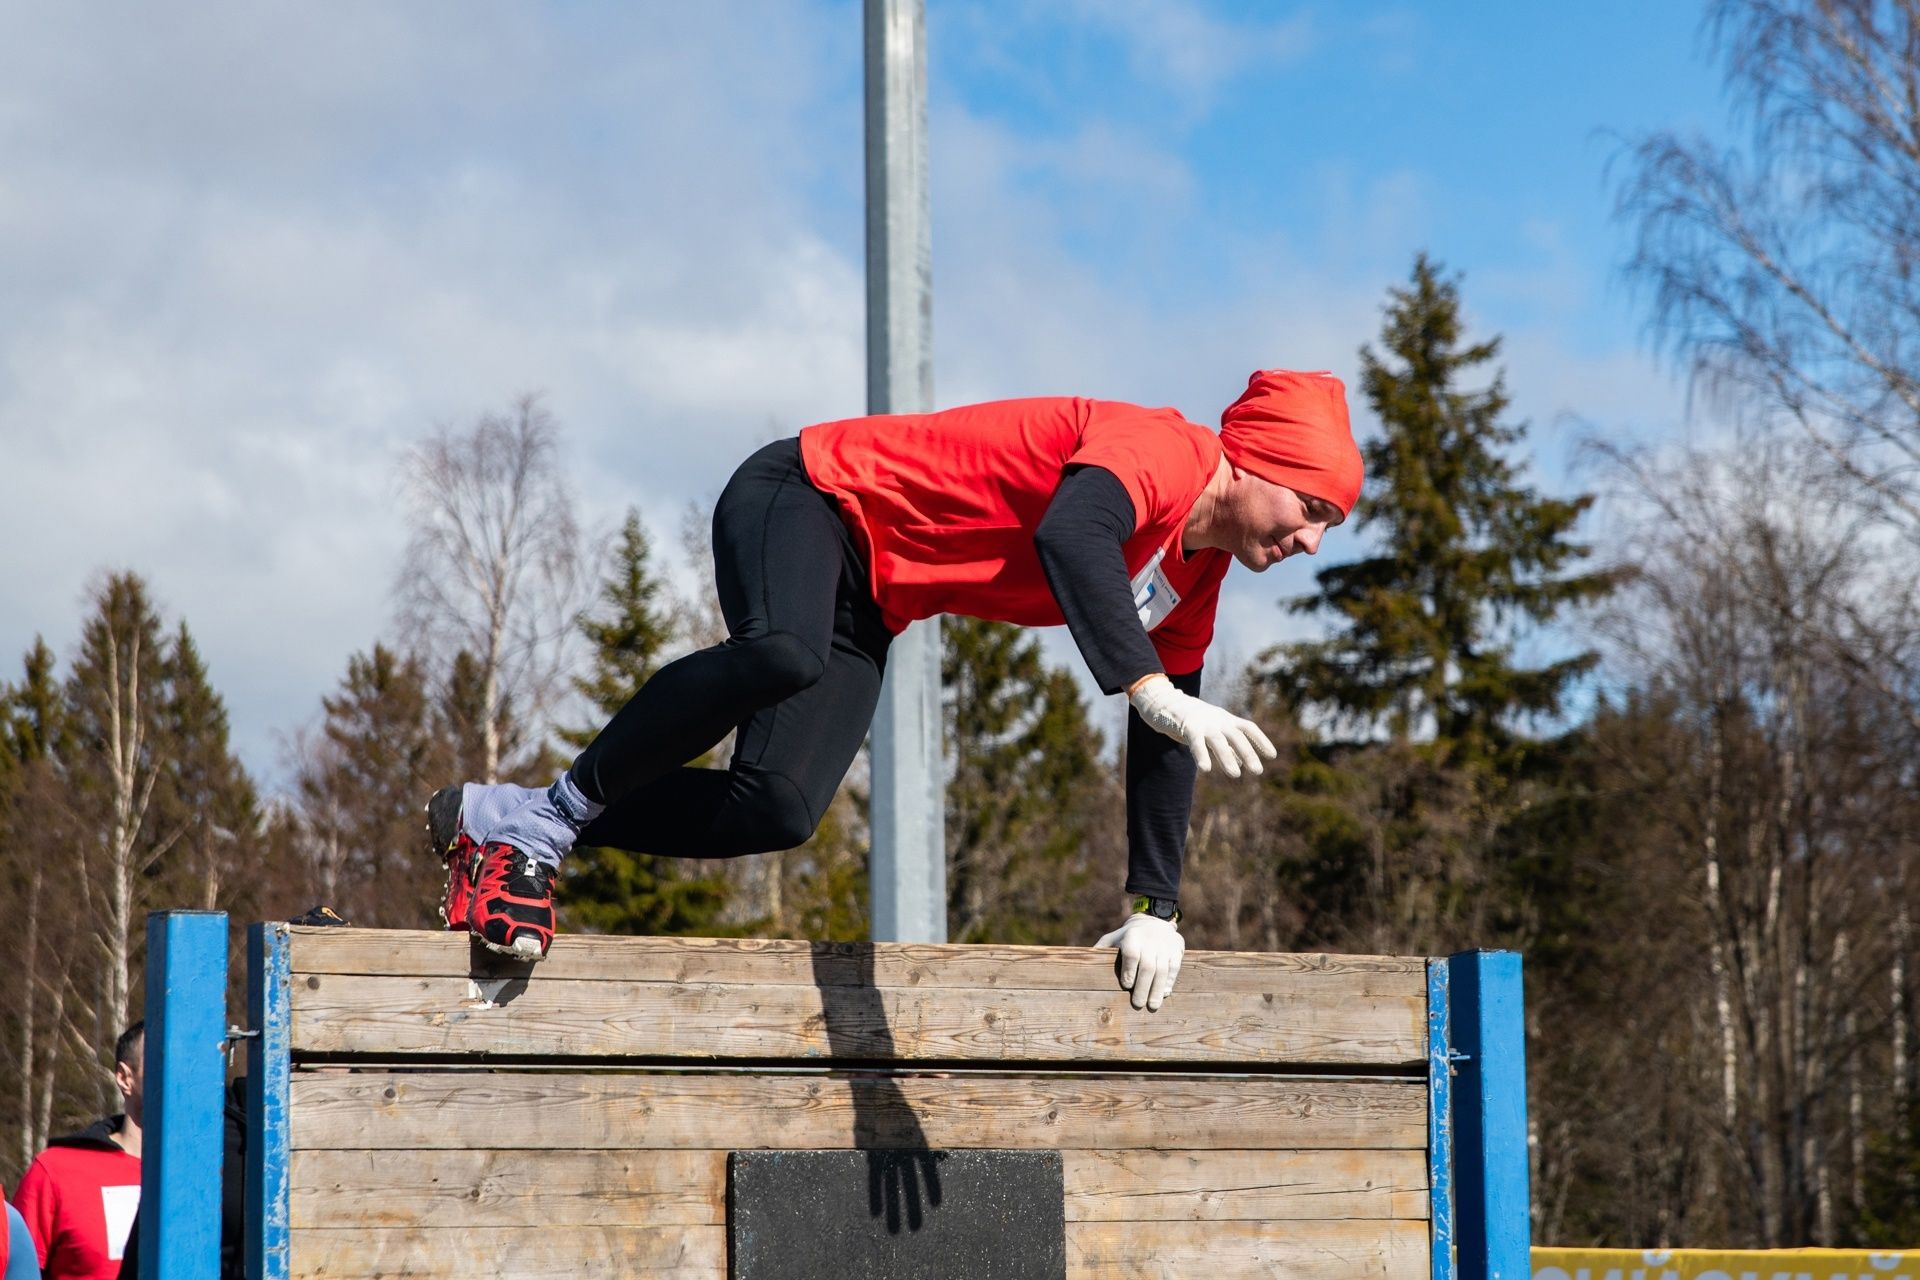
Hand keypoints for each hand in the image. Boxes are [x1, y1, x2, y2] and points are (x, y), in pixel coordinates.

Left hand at [1095, 912, 1184, 1010]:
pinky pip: (1174, 968)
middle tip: (1138, 1004)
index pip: (1132, 954)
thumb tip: (1083, 963)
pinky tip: (1164, 993)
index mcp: (1132, 936)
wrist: (1155, 921)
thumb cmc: (1129, 936)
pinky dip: (1169, 982)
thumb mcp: (1114, 938)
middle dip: (1143, 987)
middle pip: (1148, 966)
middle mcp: (1150, 940)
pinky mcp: (1177, 949)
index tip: (1126, 986)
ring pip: (1162, 970)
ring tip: (1152, 1006)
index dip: (1129, 971)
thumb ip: (1101, 949)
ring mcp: (1165, 945)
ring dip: (1157, 990)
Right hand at [1128, 675, 1276, 777]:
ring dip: (1228, 758)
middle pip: (1237, 735)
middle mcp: (1217, 720)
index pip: (1248, 728)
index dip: (1261, 741)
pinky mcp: (1186, 727)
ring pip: (1218, 740)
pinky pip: (1195, 742)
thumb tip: (1242, 762)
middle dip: (1249, 753)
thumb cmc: (1190, 720)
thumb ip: (1227, 745)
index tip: (1272, 755)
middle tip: (1258, 771)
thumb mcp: (1212, 731)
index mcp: (1225, 719)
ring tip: (1235, 775)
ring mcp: (1202, 723)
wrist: (1163, 702)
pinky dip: (1201, 755)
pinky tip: (1206, 769)